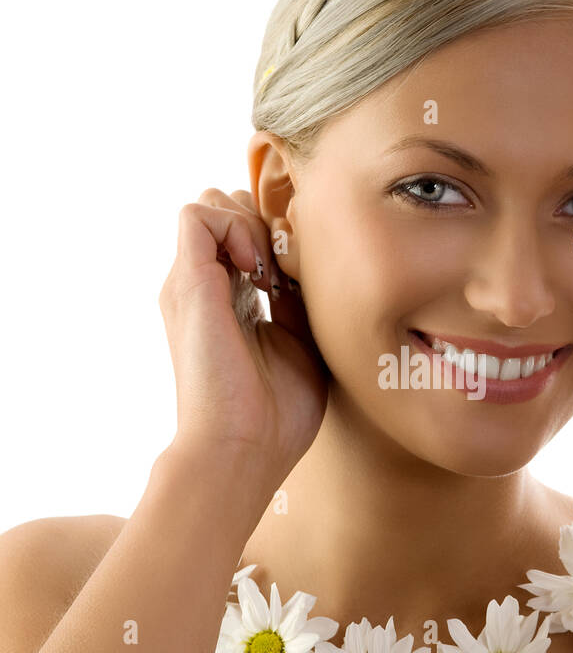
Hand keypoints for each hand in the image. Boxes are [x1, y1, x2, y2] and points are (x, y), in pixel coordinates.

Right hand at [158, 188, 328, 477]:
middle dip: (266, 221)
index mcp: (230, 303)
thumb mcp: (302, 344)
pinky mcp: (187, 283)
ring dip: (252, 221)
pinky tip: (259, 269)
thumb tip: (306, 265)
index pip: (250, 237)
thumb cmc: (276, 416)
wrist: (243, 449)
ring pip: (212, 203)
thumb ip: (300, 301)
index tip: (305, 277)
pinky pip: (198, 214)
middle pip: (228, 210)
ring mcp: (191, 284)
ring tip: (273, 271)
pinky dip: (234, 225)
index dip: (281, 238)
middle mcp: (205, 288)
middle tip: (289, 269)